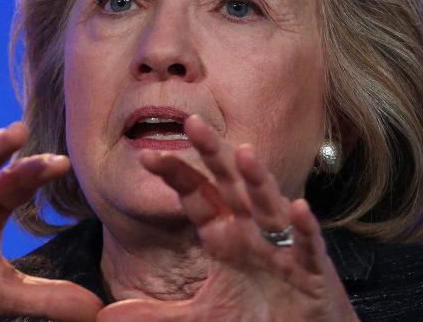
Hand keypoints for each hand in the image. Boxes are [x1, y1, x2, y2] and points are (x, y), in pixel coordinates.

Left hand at [97, 115, 357, 321]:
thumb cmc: (258, 320)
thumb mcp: (202, 317)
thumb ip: (158, 315)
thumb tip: (108, 314)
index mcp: (225, 236)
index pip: (197, 195)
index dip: (175, 173)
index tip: (146, 155)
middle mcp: (252, 232)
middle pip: (231, 184)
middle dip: (214, 153)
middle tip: (192, 121)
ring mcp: (284, 248)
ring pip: (270, 205)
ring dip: (259, 179)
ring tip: (244, 153)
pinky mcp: (314, 272)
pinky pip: (308, 245)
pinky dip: (304, 228)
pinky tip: (298, 207)